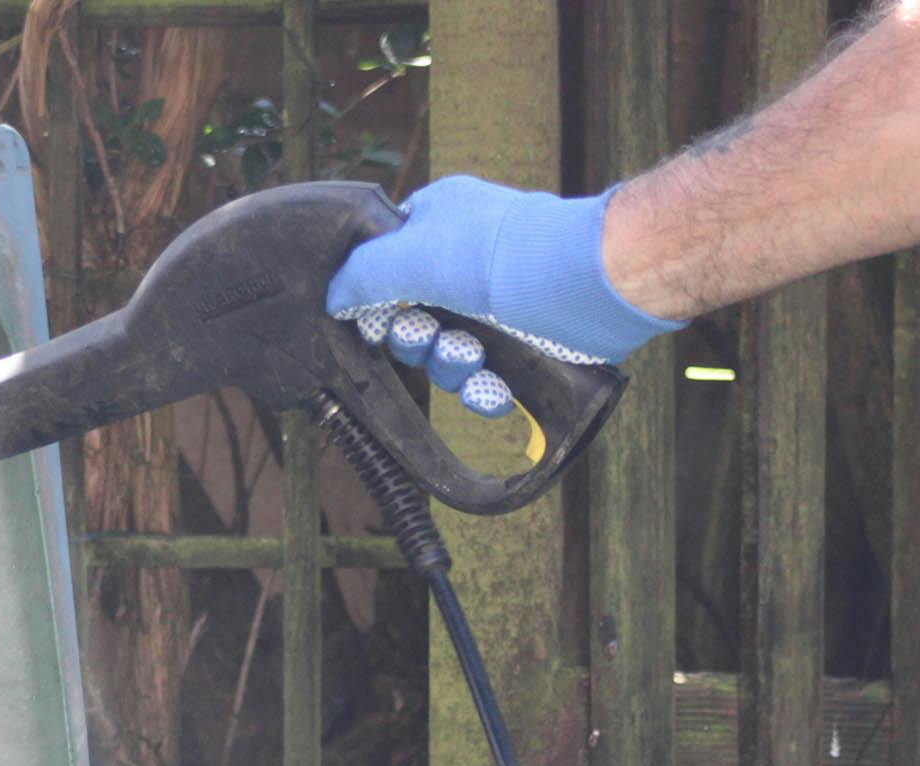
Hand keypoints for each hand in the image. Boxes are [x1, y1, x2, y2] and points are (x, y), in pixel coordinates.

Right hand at [326, 177, 680, 411]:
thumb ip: (358, 275)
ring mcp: (493, 303)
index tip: (377, 320)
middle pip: (410, 318)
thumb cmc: (501, 254)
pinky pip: (482, 375)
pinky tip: (494, 389)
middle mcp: (461, 261)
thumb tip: (330, 296)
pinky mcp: (521, 341)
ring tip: (474, 361)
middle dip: (417, 341)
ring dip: (451, 367)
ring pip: (444, 352)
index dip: (374, 298)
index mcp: (434, 223)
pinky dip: (482, 387)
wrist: (588, 285)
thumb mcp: (409, 253)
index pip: (383, 264)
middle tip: (433, 339)